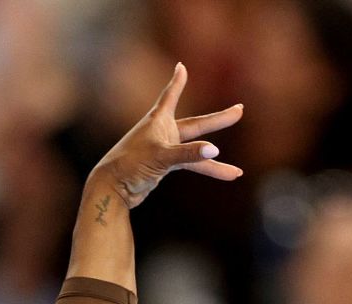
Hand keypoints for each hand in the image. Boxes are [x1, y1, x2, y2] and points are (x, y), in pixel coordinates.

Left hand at [89, 63, 241, 206]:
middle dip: (218, 120)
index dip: (177, 81)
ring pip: (195, 151)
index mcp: (158, 121)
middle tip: (239, 110)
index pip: (170, 95)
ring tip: (236, 172)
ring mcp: (164, 149)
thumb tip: (214, 150)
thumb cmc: (130, 165)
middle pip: (196, 125)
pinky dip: (206, 170)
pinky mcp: (163, 166)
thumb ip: (188, 153)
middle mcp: (162, 132)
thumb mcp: (161, 156)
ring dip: (213, 161)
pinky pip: (191, 166)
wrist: (111, 189)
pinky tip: (225, 177)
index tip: (180, 66)